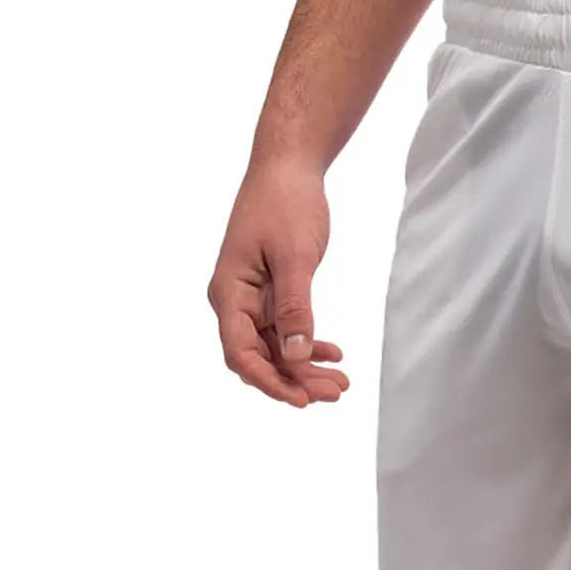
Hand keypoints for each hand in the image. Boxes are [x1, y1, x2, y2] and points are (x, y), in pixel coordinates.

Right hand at [208, 161, 348, 407]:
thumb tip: (296, 355)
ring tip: (341, 382)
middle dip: (295, 380)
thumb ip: (295, 308)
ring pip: (275, 349)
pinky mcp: (269, 294)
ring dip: (305, 368)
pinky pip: (285, 332)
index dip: (269, 381)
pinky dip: (308, 346)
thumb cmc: (285, 203)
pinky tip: (334, 354)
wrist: (288, 168)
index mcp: (229, 292)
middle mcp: (234, 300)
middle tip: (335, 393)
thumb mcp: (294, 257)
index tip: (301, 401)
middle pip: (259, 358)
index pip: (240, 352)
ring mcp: (251, 299)